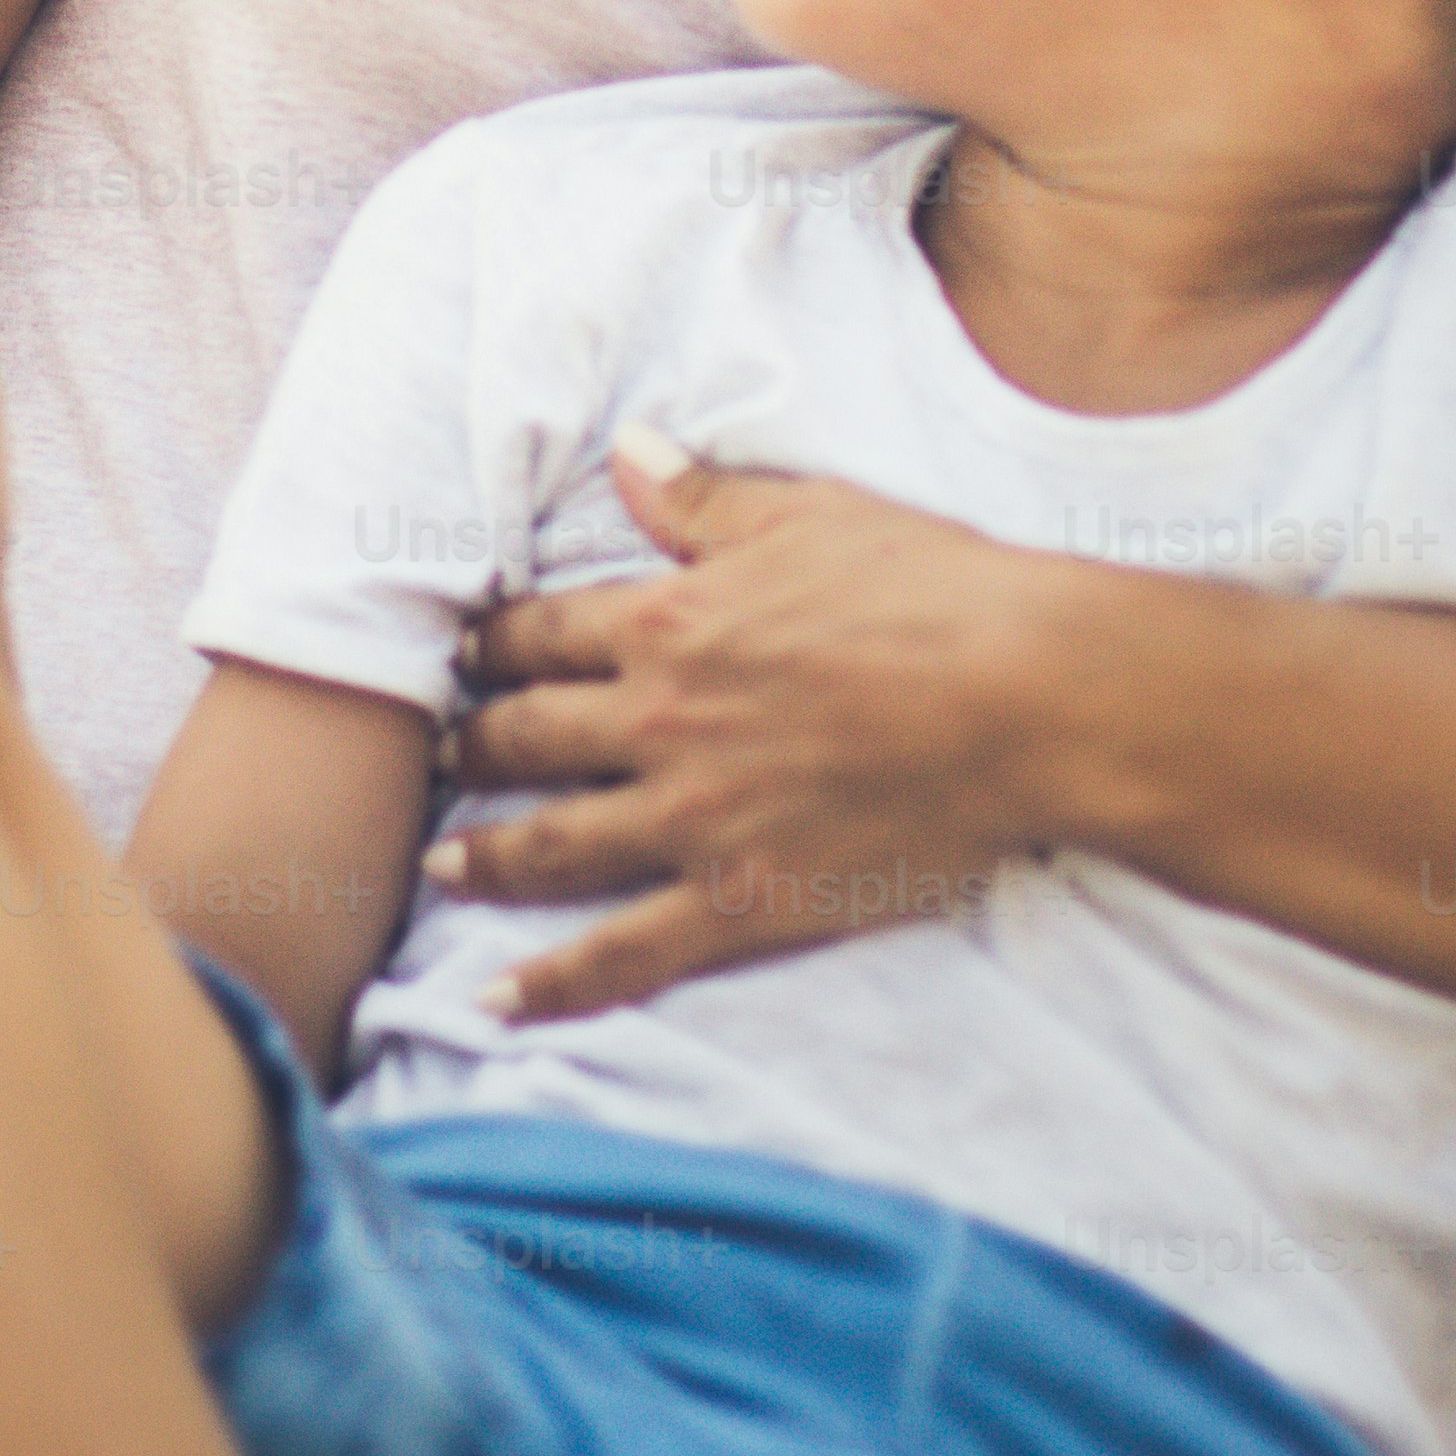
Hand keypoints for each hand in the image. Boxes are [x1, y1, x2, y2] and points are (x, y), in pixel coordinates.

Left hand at [437, 446, 1091, 1016]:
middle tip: (432, 754)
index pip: (541, 633)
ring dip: (484, 856)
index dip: (490, 644)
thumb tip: (629, 453)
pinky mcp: (740, 901)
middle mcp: (657, 722)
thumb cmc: (933, 590)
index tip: (460, 653)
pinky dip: (553, 984)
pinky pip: (624, 953)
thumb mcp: (809, 516)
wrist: (1023, 696)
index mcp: (668, 622)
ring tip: (440, 862)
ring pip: (550, 844)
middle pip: (525, 737)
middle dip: (467, 744)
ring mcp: (692, 820)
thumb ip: (703, 499)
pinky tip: (499, 1002)